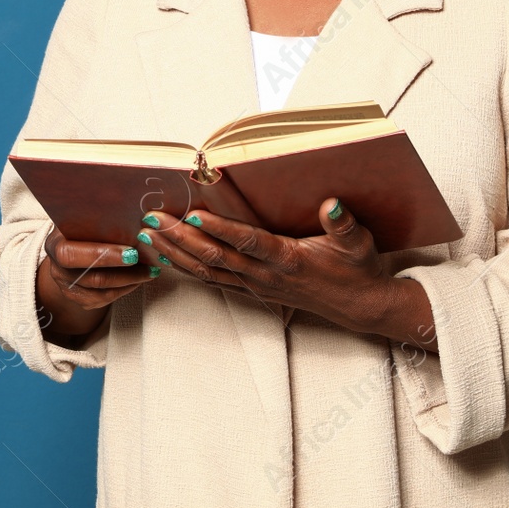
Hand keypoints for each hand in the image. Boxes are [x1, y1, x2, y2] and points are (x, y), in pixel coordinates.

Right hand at [35, 225, 159, 337]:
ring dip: (130, 282)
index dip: (102, 255)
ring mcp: (68, 288)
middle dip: (124, 273)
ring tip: (150, 271)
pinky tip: (138, 279)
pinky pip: (105, 299)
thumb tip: (131, 215)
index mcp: (55, 245)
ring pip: (102, 292)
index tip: (131, 252)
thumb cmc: (82, 229)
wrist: (71, 248)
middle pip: (92, 278)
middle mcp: (57, 269)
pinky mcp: (80, 300)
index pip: (72, 254)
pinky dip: (125, 289)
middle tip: (148, 265)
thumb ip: (99, 219)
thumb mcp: (84, 219)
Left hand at [136, 198, 433, 346]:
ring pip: (207, 271)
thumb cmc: (357, 268)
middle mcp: (266, 276)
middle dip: (181, 238)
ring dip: (175, 253)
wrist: (360, 305)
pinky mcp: (252, 291)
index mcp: (288, 259)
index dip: (219, 229)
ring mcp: (256, 286)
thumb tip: (332, 202)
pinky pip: (212, 279)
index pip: (247, 242)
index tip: (193, 214)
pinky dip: (187, 267)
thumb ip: (344, 223)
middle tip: (152, 219)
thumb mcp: (359, 243)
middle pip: (216, 257)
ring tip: (148, 234)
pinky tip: (166, 256)